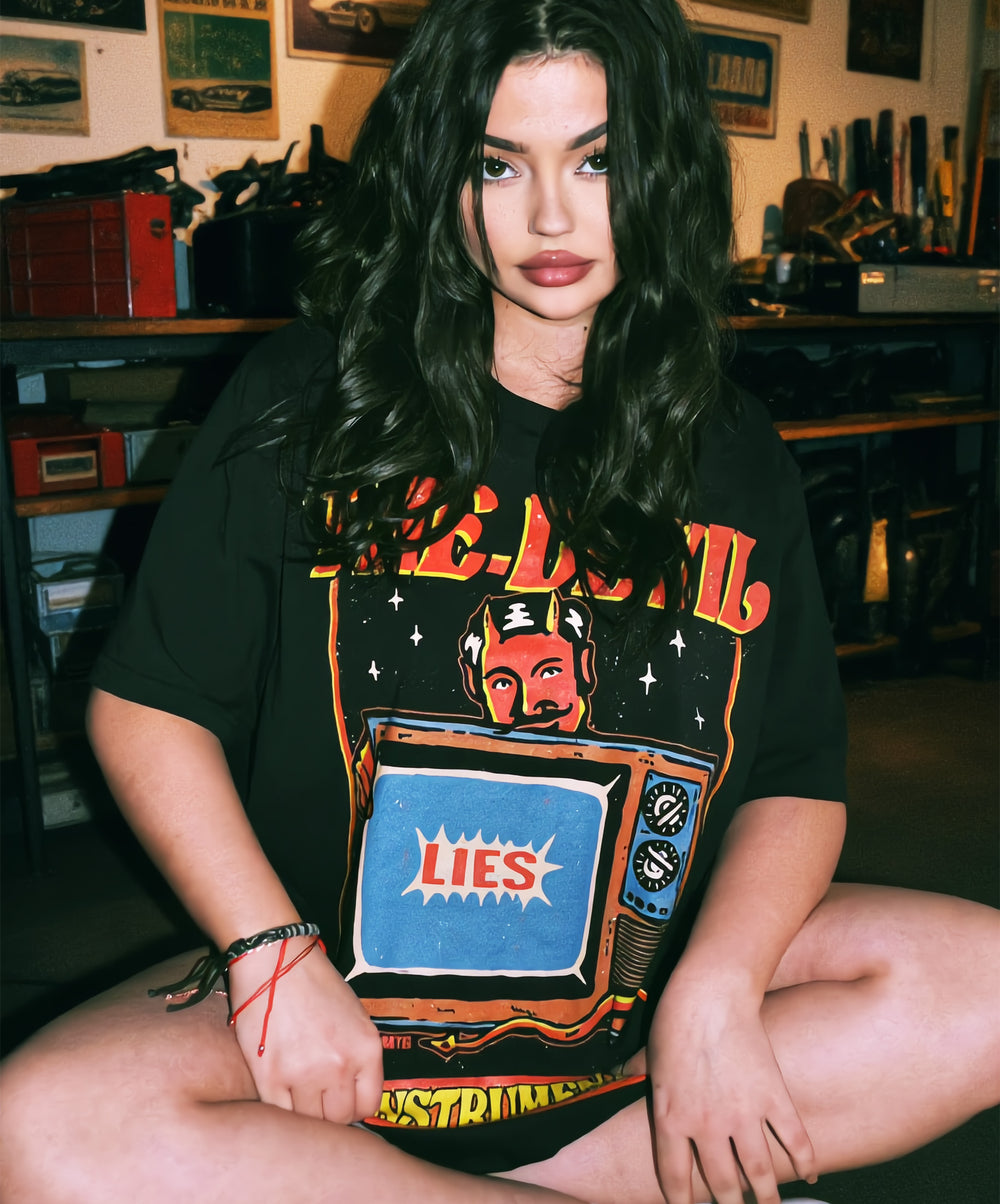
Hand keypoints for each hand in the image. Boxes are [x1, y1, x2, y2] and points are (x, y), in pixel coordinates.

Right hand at [227, 937, 383, 1123]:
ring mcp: (305, 1075)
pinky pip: (281, 1114)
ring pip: (309, 1122)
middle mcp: (341, 1065)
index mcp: (367, 1048)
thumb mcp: (355, 1015)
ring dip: (303, 1110)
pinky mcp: (271, 1078)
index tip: (342, 1101)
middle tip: (317, 1096)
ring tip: (295, 1090)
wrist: (275, 959)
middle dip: (329, 1110)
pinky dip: (280, 1107)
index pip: (369, 1105)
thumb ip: (358, 1056)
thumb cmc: (315, 982)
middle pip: (339, 1118)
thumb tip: (353, 1094)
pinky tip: (279, 1090)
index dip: (354, 1107)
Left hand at [633, 980, 815, 1203]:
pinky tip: (810, 1177)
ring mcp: (744, 1114)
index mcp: (671, 1119)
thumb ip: (634, 1074)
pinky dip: (806, 1162)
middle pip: (722, 1185)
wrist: (711, 994)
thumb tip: (614, 1075)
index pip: (675, 1179)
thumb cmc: (673, 1019)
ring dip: (767, 1198)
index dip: (682, 1202)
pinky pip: (795, 1139)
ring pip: (760, 1173)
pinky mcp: (774, 1097)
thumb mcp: (645, 1053)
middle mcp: (708, 1126)